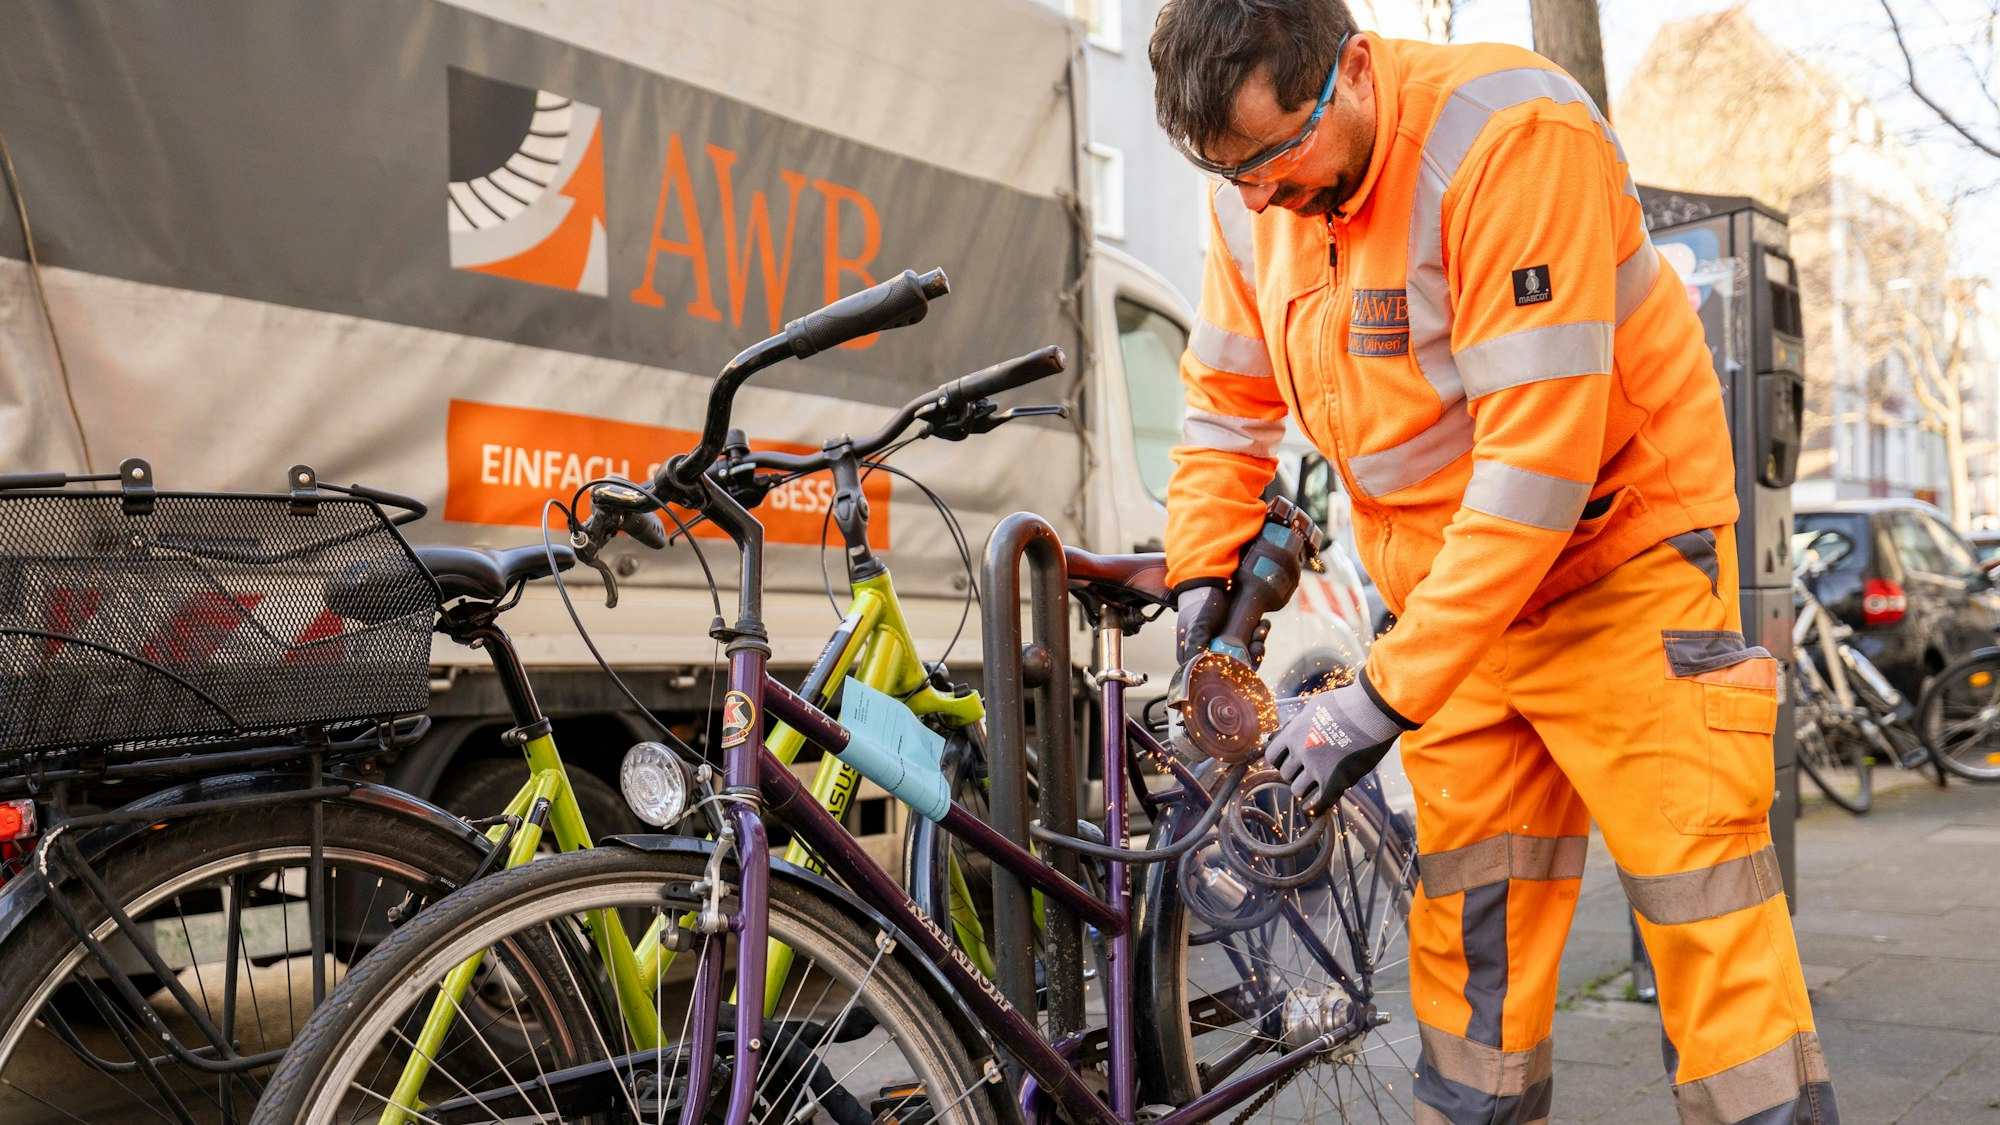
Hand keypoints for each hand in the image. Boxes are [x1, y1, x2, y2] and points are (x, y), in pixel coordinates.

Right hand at [1174, 584, 1272, 667]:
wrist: (1209, 581)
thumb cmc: (1199, 605)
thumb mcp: (1197, 627)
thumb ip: (1195, 647)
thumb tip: (1197, 667)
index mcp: (1196, 657)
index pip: (1216, 676)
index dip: (1235, 673)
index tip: (1247, 664)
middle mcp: (1211, 654)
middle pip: (1235, 667)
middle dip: (1251, 658)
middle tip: (1259, 645)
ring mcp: (1226, 644)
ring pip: (1246, 654)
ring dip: (1258, 645)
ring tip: (1261, 630)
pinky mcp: (1237, 634)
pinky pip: (1251, 641)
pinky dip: (1259, 634)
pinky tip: (1262, 625)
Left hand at [1262, 678, 1408, 811]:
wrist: (1373, 711)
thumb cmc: (1348, 704)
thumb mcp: (1315, 707)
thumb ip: (1300, 723)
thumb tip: (1286, 732)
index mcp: (1293, 733)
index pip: (1272, 755)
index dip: (1279, 759)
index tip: (1287, 760)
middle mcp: (1301, 751)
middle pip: (1285, 774)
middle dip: (1294, 772)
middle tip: (1306, 770)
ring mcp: (1317, 768)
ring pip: (1297, 790)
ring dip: (1304, 787)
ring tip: (1313, 783)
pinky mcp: (1336, 781)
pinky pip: (1318, 802)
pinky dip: (1313, 806)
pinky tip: (1311, 806)